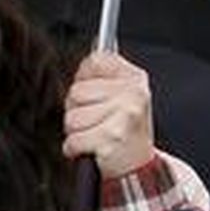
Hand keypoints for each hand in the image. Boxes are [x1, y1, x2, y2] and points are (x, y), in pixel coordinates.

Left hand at [62, 50, 156, 178]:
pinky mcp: (111, 138)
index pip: (94, 61)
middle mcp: (133, 94)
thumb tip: (95, 41)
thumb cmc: (124, 132)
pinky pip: (73, 141)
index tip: (92, 95)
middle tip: (95, 122)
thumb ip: (105, 73)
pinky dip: (75, 150)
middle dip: (77, 111)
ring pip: (71, 118)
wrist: (138, 169)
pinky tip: (92, 150)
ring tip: (95, 136)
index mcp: (135, 78)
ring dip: (76, 133)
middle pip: (76, 92)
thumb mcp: (122, 97)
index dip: (84, 79)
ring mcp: (124, 116)